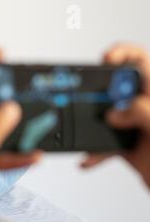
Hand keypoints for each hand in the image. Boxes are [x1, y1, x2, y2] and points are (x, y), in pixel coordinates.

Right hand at [81, 44, 149, 187]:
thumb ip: (142, 112)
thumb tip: (115, 112)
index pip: (141, 62)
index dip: (123, 55)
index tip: (107, 60)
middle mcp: (145, 106)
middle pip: (115, 88)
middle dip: (99, 94)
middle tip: (97, 104)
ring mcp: (134, 126)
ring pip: (104, 117)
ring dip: (91, 126)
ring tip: (87, 131)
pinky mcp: (124, 145)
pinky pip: (102, 143)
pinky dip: (93, 152)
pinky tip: (88, 158)